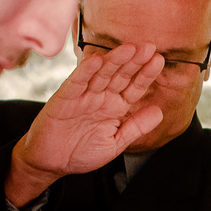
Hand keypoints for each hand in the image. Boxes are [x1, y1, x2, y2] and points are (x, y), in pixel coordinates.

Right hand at [5, 45, 164, 205]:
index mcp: (115, 106)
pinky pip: (76, 82)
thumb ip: (136, 128)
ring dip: (114, 60)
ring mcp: (83, 96)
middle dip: (134, 61)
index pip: (134, 87)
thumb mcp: (115, 143)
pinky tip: (96, 60)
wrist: (51, 163)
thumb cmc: (81, 152)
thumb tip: (160, 112)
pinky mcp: (64, 98)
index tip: (159, 60)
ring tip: (130, 48)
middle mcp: (101, 97)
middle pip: (120, 75)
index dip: (146, 74)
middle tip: (149, 47)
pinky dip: (85, 71)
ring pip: (101, 74)